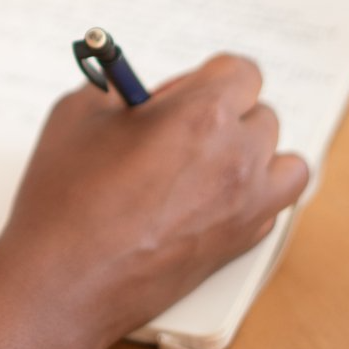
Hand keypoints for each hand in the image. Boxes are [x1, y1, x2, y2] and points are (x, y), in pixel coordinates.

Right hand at [0, 53, 307, 348]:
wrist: (66, 276)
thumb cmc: (68, 196)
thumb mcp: (78, 112)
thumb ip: (116, 88)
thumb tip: (132, 88)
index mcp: (200, 115)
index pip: (241, 72)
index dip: (206, 75)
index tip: (177, 89)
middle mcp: (235, 159)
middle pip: (261, 114)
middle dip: (223, 111)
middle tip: (175, 123)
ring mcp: (245, 206)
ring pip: (282, 162)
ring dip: (252, 152)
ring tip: (205, 158)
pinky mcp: (241, 244)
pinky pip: (271, 203)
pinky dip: (250, 191)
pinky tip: (203, 193)